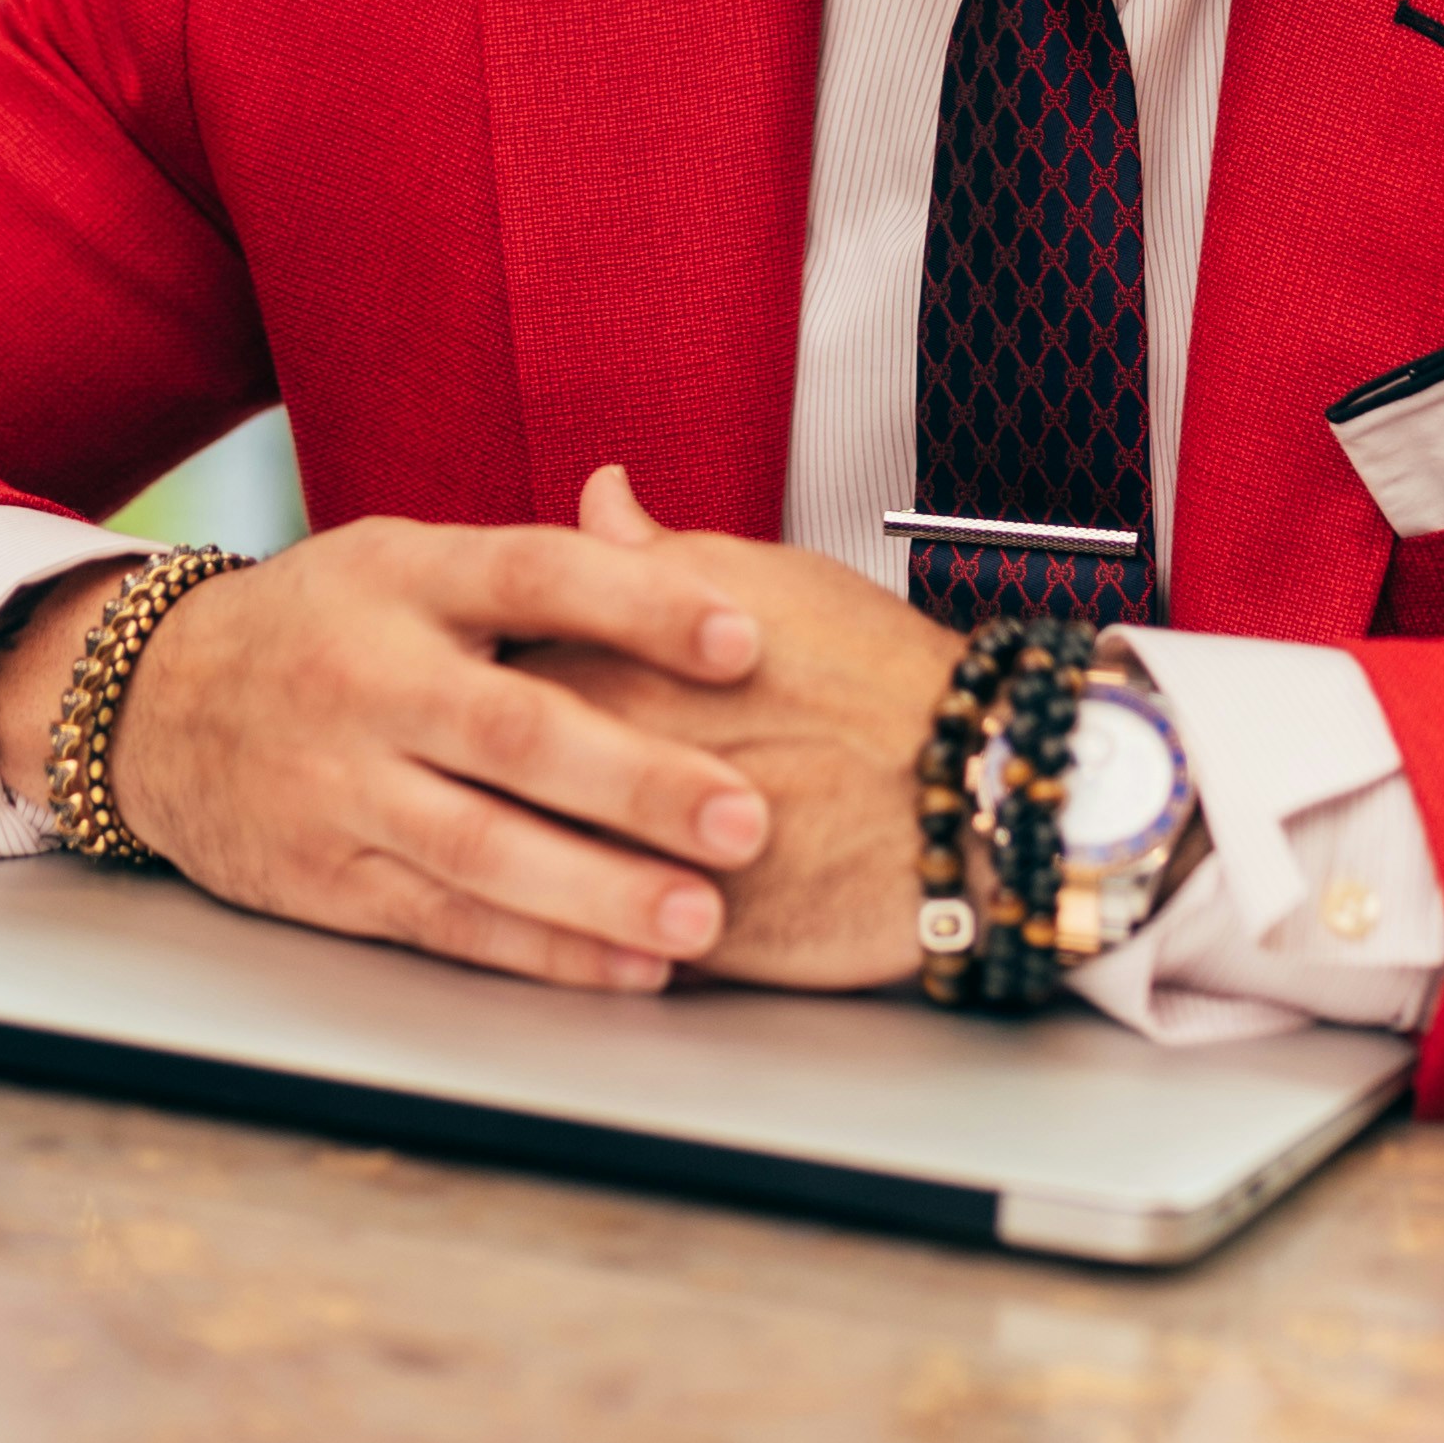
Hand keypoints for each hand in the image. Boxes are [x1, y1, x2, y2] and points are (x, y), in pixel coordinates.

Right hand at [0, 516, 779, 994]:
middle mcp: (368, 680)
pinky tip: (626, 968)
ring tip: (701, 918)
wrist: (148, 708)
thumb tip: (650, 520)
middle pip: (513, 731)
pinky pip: (446, 922)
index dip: (637, 604)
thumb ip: (532, 563)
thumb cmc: (319, 627)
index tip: (744, 636)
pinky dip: (541, 952)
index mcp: (402, 579)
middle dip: (636, 781)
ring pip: (481, 849)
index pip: (530, 577)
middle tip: (746, 818)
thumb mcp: (403, 562)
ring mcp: (339, 788)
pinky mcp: (324, 880)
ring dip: (599, 892)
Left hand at [507, 468, 943, 986]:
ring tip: (527, 849)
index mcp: (600, 658)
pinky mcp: (662, 938)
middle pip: (477, 771)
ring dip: (508, 861)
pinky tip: (581, 920)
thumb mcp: (758, 581)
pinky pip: (581, 946)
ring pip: (517, 867)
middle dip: (469, 775)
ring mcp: (622, 853)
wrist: (974, 795)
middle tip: (482, 773)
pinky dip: (570, 937)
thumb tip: (598, 496)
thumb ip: (648, 556)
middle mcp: (595, 757)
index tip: (470, 685)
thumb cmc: (881, 682)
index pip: (481, 668)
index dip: (470, 680)